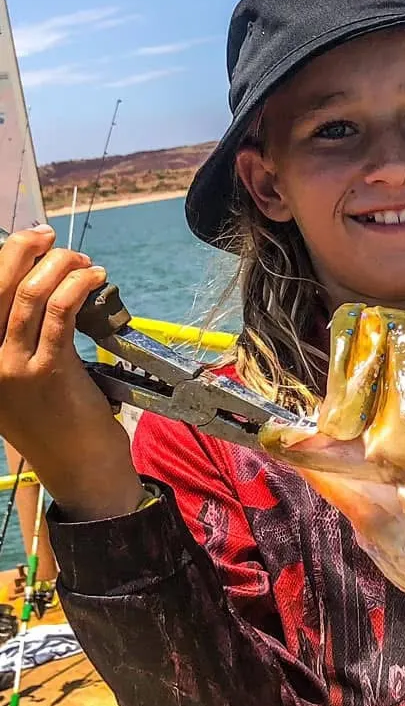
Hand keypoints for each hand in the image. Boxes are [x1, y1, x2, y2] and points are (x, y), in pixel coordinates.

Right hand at [0, 226, 142, 519]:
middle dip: (21, 249)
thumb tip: (30, 283)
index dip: (0, 259)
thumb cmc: (53, 422)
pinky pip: (60, 314)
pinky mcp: (50, 372)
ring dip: (58, 266)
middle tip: (48, 236)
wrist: (78, 469)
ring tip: (80, 261)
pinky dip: (78, 286)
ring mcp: (12, 368)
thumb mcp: (16, 382)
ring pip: (29, 295)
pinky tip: (94, 279)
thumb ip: (12, 340)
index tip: (25, 240)